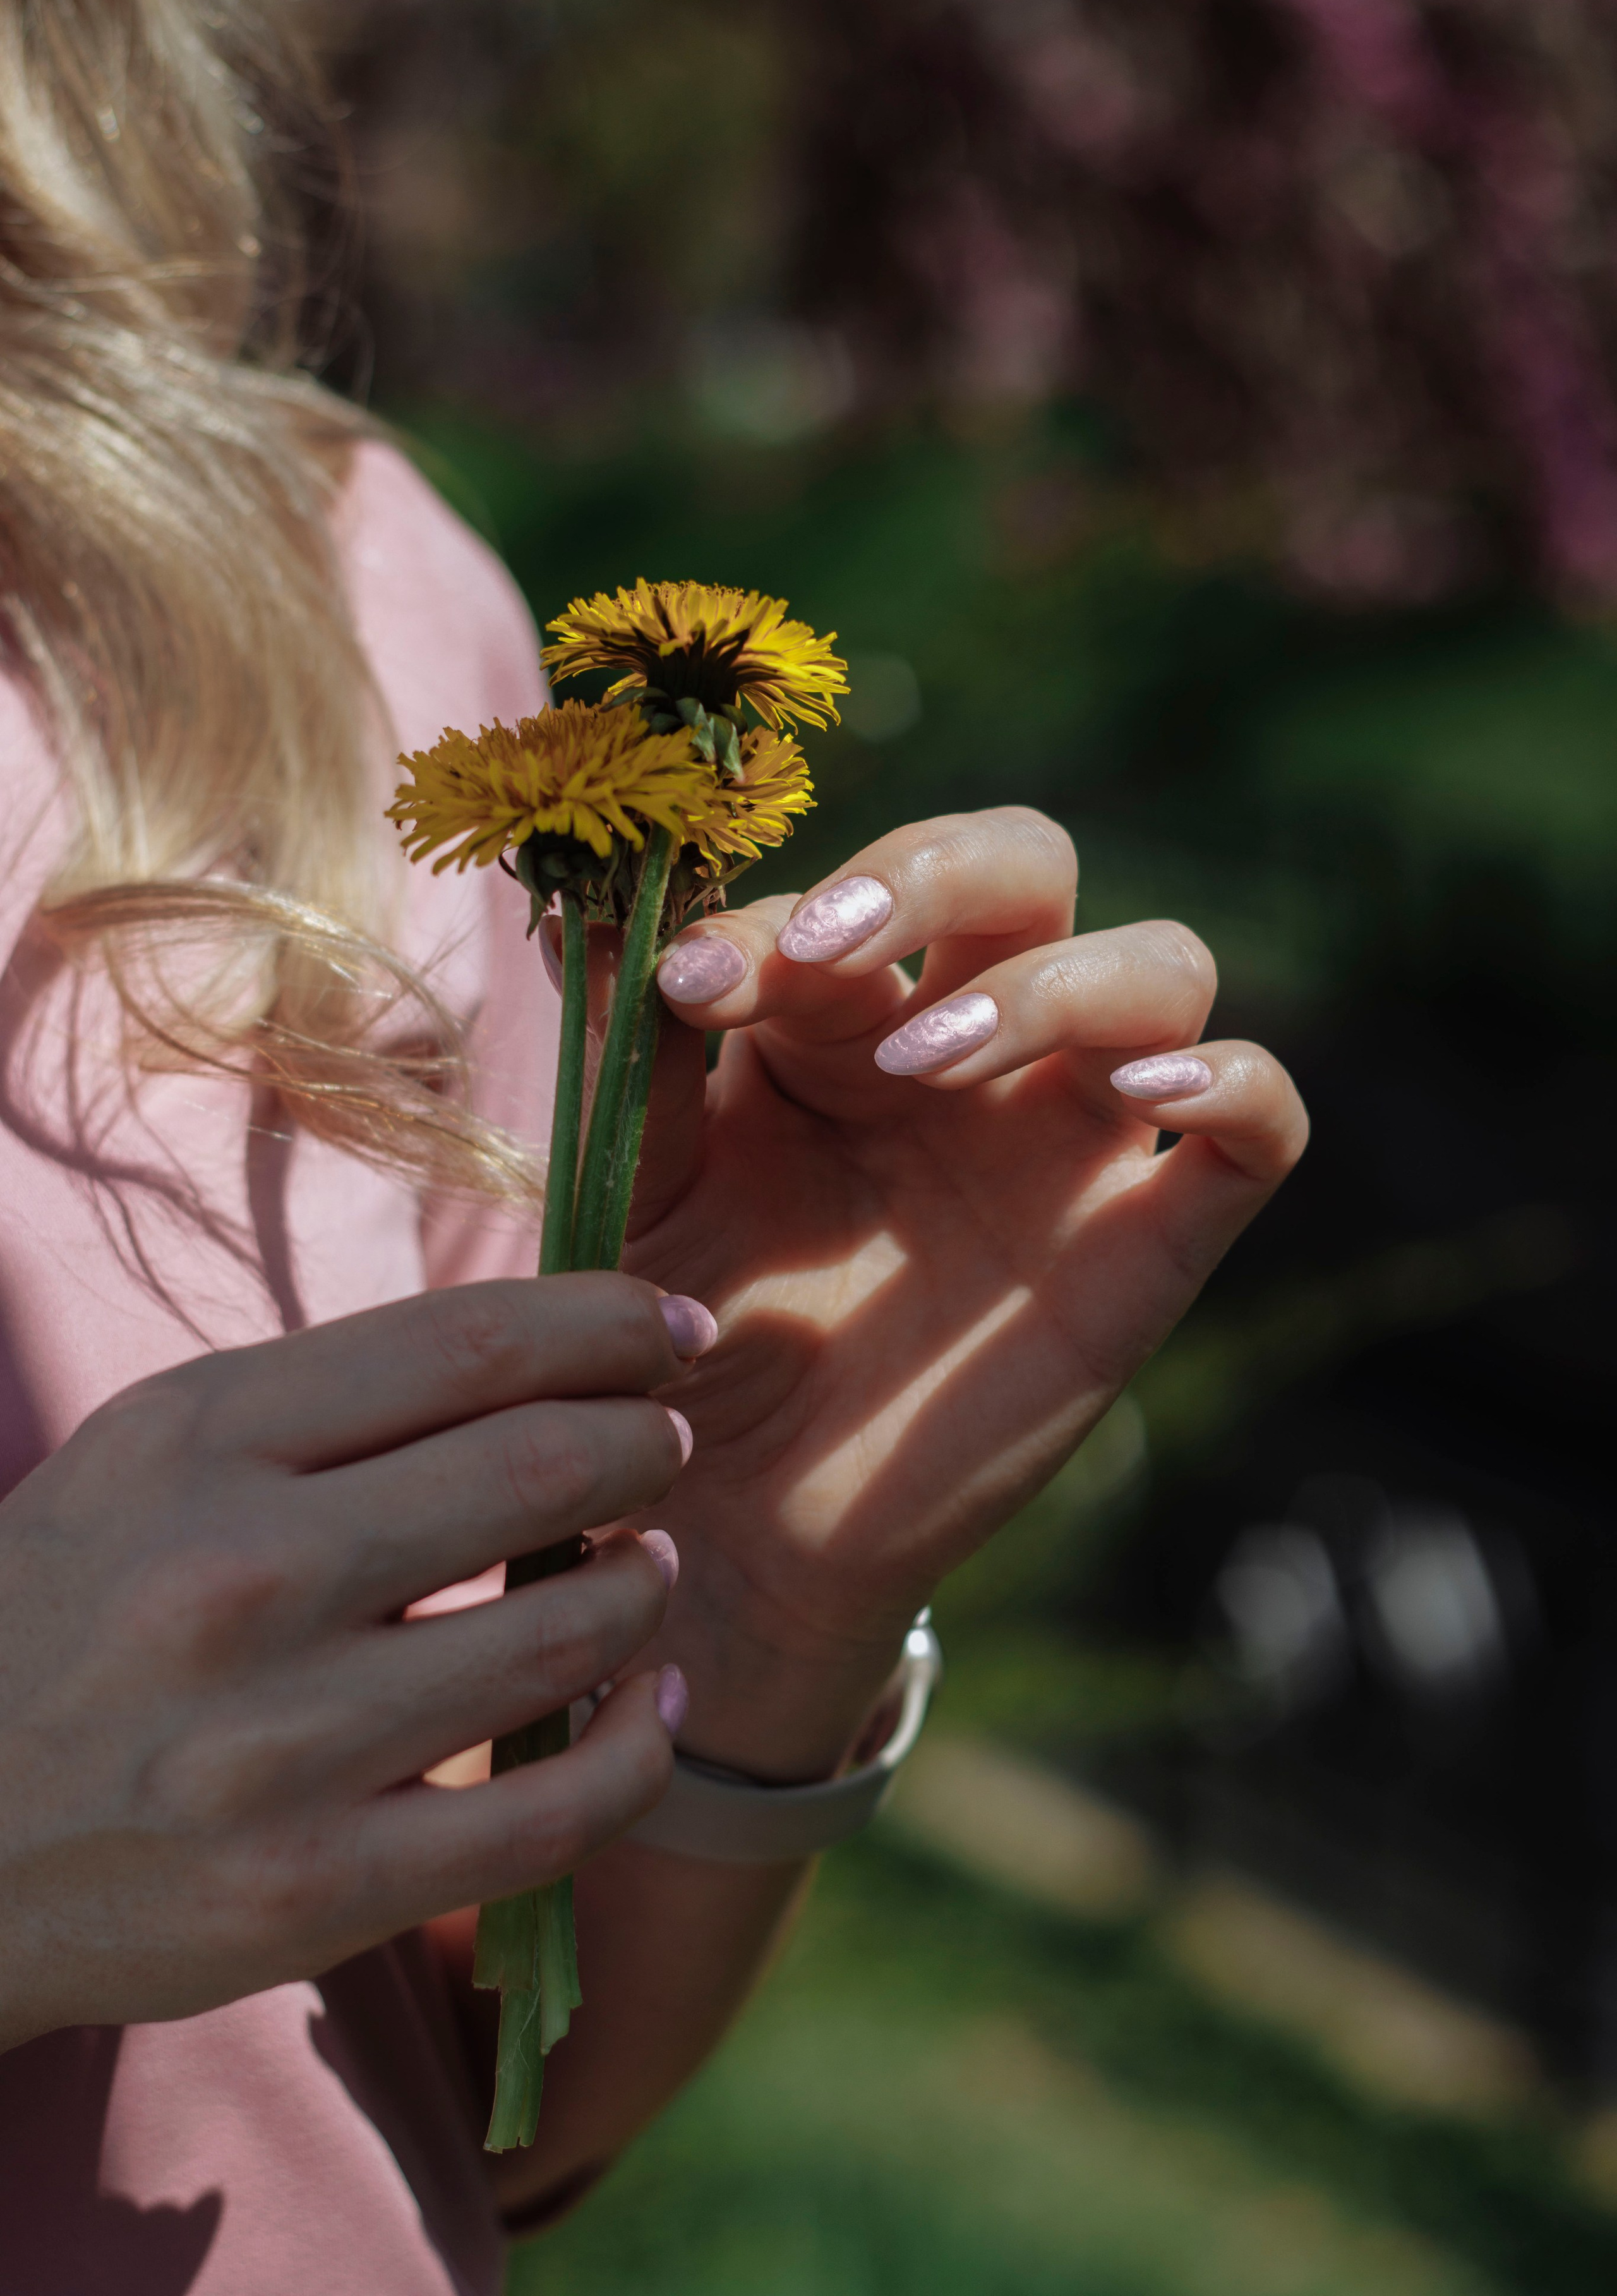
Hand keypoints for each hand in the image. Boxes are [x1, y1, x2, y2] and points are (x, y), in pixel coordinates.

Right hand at [0, 1273, 691, 2048]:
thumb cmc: (69, 1617)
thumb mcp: (155, 1458)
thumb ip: (334, 1401)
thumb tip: (551, 1355)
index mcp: (199, 1440)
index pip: (472, 1343)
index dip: (612, 1323)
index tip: (672, 1327)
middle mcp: (239, 1575)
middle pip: (546, 1467)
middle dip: (644, 1444)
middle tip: (658, 1448)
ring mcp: (278, 1743)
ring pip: (570, 1631)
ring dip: (646, 1585)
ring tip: (643, 1569)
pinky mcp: (311, 1888)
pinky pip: (555, 1811)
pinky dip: (640, 1746)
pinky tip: (650, 1704)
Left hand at [587, 808, 1307, 1778]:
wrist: (734, 1518)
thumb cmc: (679, 1334)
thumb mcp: (638, 1183)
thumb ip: (636, 1052)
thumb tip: (594, 910)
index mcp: (843, 1009)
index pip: (851, 892)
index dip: (777, 911)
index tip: (690, 983)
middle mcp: (973, 1045)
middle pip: (1029, 863)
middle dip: (937, 873)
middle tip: (835, 951)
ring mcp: (1072, 1138)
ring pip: (1160, 965)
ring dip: (1054, 983)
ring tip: (927, 1062)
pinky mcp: (1149, 1244)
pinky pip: (1261, 1125)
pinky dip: (1232, 1083)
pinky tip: (1152, 1096)